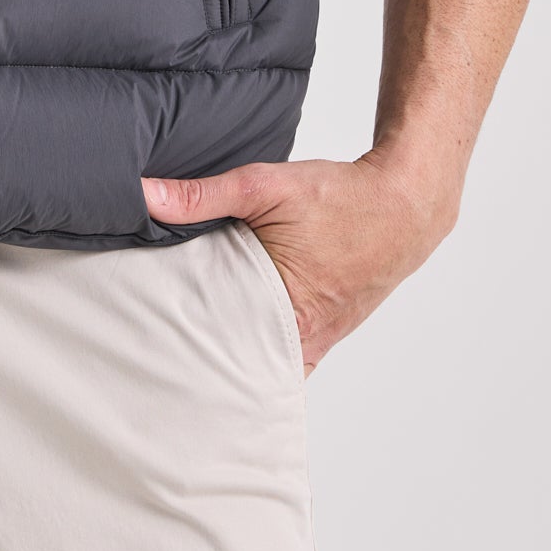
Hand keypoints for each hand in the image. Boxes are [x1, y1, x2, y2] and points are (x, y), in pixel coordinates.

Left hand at [140, 149, 456, 375]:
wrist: (404, 204)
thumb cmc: (342, 198)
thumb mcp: (265, 186)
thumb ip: (202, 195)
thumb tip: (146, 196)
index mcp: (289, 316)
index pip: (222, 354)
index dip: (184, 352)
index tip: (148, 350)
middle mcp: (305, 340)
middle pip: (239, 364)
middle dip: (200, 360)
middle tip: (153, 352)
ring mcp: (318, 341)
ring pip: (262, 364)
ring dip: (230, 355)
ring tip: (182, 348)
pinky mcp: (325, 332)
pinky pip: (284, 354)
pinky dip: (258, 349)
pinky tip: (229, 337)